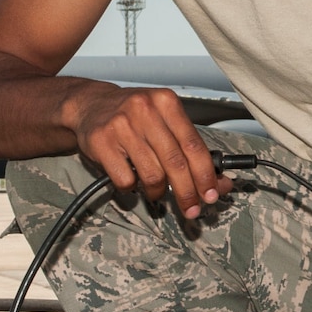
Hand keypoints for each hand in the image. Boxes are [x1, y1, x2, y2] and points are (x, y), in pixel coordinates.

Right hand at [60, 82, 227, 218]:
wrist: (91, 105)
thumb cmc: (135, 117)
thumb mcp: (165, 122)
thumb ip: (190, 150)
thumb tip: (220, 182)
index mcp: (167, 103)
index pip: (194, 145)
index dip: (205, 175)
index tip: (210, 195)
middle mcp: (146, 110)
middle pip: (176, 163)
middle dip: (187, 192)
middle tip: (191, 209)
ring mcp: (122, 125)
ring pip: (152, 174)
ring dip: (157, 192)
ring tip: (155, 191)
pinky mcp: (102, 142)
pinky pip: (126, 180)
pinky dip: (132, 189)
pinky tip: (132, 182)